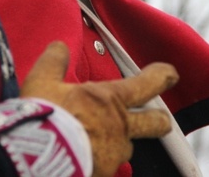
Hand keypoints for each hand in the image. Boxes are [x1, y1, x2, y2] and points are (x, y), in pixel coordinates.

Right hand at [20, 41, 178, 176]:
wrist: (38, 157)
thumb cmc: (44, 117)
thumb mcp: (43, 82)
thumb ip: (53, 62)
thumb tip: (59, 46)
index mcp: (110, 100)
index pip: (147, 83)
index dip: (162, 76)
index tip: (170, 73)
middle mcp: (120, 127)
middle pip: (156, 123)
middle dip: (160, 120)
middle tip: (161, 120)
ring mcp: (114, 155)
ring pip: (126, 149)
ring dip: (117, 145)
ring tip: (97, 143)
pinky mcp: (104, 175)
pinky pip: (107, 168)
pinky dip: (98, 163)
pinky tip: (84, 161)